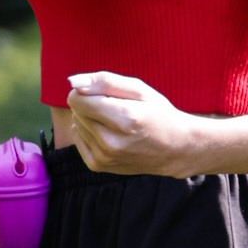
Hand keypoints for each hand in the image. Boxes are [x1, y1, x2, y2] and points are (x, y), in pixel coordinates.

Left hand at [65, 70, 207, 176]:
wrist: (175, 149)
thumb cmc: (158, 113)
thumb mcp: (138, 89)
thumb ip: (104, 81)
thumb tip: (72, 82)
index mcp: (124, 118)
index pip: (77, 98)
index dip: (88, 91)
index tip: (106, 94)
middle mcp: (111, 141)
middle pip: (75, 111)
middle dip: (90, 105)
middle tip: (116, 110)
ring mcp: (104, 157)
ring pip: (76, 125)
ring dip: (90, 120)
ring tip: (115, 123)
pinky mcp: (98, 166)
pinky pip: (78, 140)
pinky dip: (89, 134)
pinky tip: (109, 135)